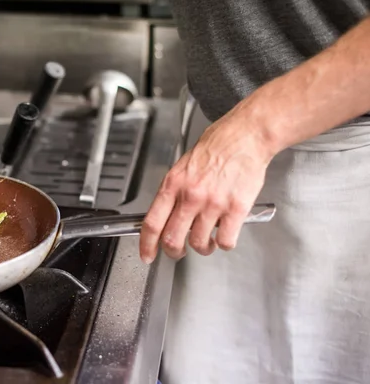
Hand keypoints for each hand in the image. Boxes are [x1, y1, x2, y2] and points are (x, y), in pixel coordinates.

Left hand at [139, 111, 273, 261]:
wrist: (245, 136)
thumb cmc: (216, 147)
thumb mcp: (183, 166)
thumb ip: (174, 191)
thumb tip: (166, 216)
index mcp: (173, 184)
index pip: (152, 222)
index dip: (147, 244)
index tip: (147, 254)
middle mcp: (191, 196)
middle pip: (172, 238)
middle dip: (174, 252)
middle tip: (178, 253)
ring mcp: (213, 203)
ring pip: (200, 243)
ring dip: (203, 248)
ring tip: (208, 242)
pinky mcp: (236, 208)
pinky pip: (226, 240)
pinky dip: (225, 243)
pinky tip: (225, 235)